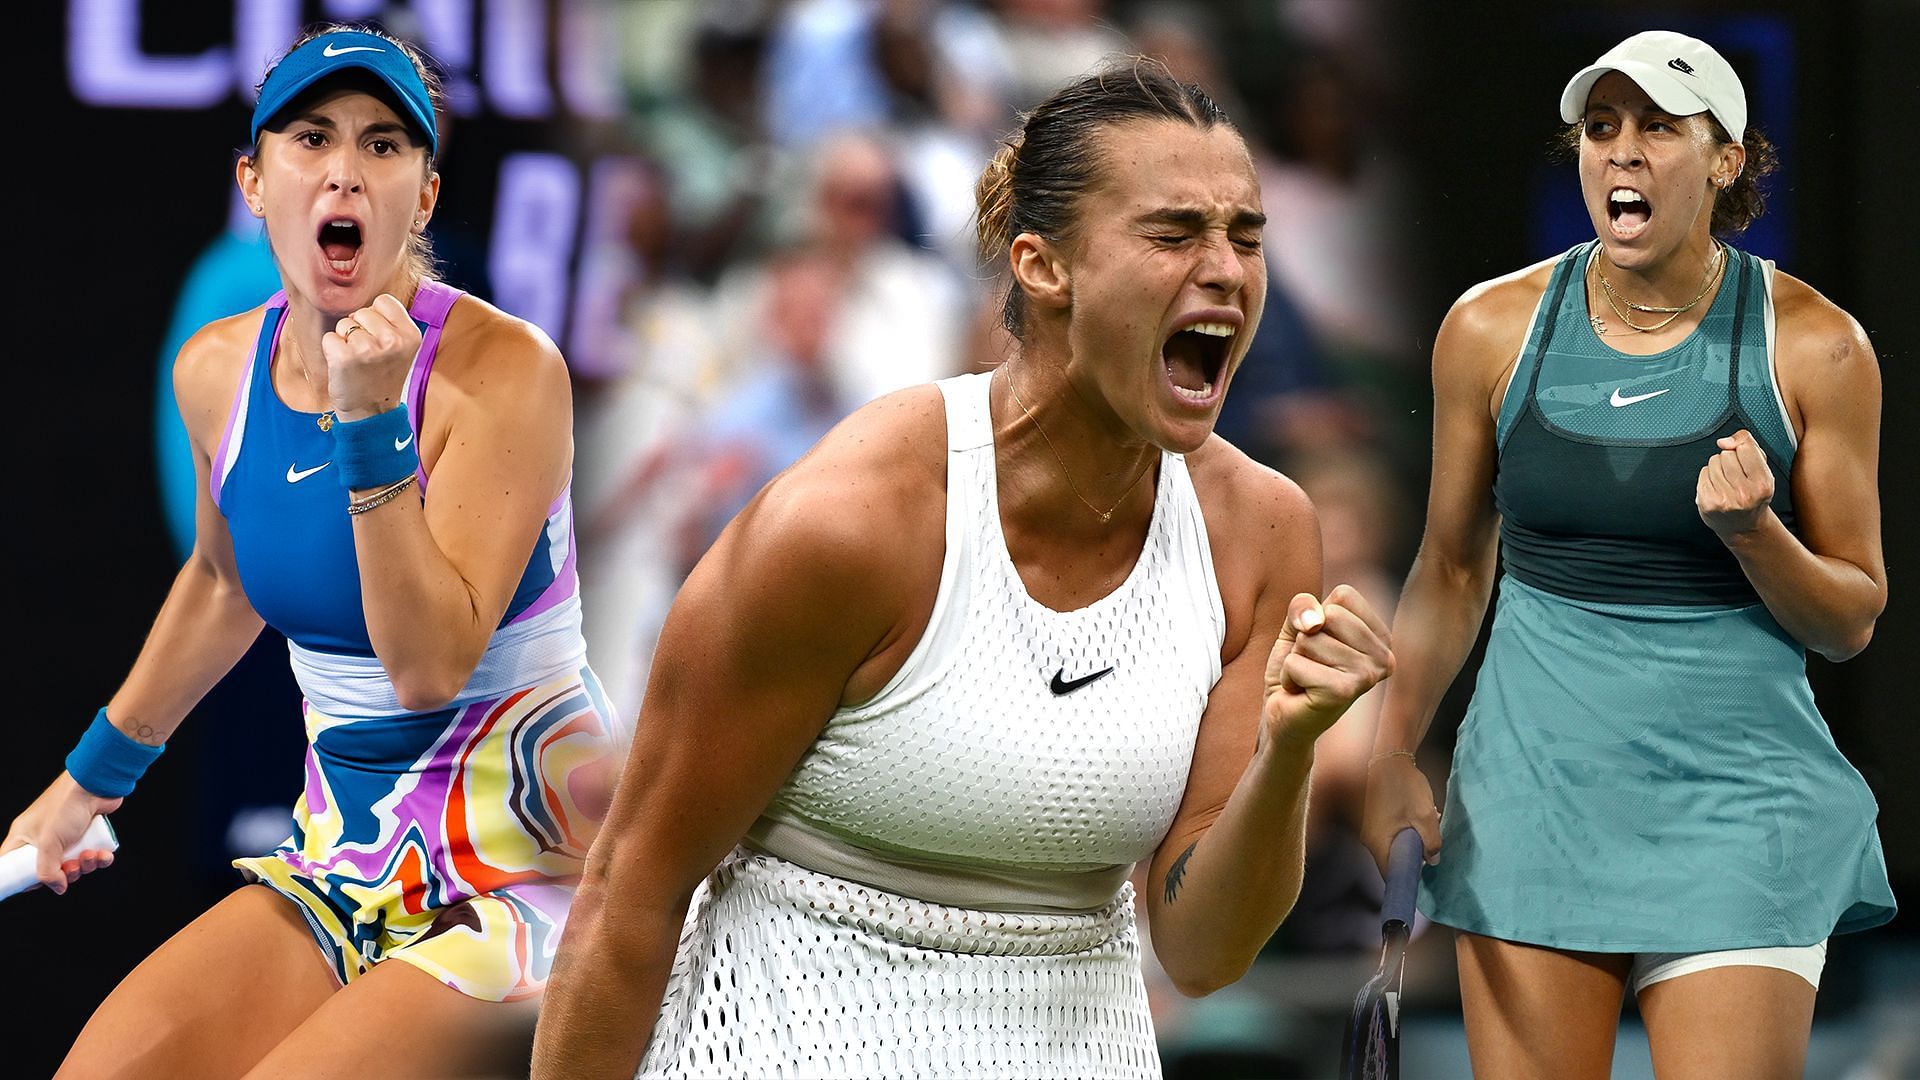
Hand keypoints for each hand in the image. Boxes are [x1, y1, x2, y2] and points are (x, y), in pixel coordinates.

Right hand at [3, 773, 121, 894]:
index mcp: (24, 837)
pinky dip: (99, 859)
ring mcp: (67, 835)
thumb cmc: (65, 807)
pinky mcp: (88, 832)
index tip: (36, 885)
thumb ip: (48, 871)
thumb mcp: (48, 843)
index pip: (14, 864)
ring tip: (89, 856)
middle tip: (72, 868)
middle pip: (50, 869)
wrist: (95, 784)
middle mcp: (44, 837)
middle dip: (65, 874)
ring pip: (74, 864)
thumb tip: (59, 888)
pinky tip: (103, 854)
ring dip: (85, 866)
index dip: (23, 878)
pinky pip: (93, 855)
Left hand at [322, 293, 420, 420]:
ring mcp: (368, 349)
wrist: (372, 414)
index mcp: (410, 335)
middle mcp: (392, 341)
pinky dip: (331, 351)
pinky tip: (344, 367)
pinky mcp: (344, 358)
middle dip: (359, 329)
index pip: (384, 301)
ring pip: (345, 324)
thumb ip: (391, 323)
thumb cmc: (382, 377)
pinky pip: (329, 338)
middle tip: (367, 355)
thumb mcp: (401, 349)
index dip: (376, 317)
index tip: (379, 338)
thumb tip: (366, 294)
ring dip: (345, 341)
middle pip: (362, 311)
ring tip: (356, 362)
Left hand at [1261, 583, 1393, 749]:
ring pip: (1309, 638)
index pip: (1344, 595)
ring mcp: (1367, 676)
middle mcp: (1384, 657)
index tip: (1322, 645)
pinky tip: (1301, 693)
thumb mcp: (1298, 626)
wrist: (1285, 717)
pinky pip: (1295, 662)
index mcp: (1381, 638)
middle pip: (1328, 614)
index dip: (1318, 615)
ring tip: (1307, 680)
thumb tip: (1314, 622)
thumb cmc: (1297, 669)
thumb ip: (1303, 606)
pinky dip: (1288, 676)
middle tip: (1312, 666)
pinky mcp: (1342, 693)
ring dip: (1296, 659)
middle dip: (1305, 638)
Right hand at [1362, 753, 1440, 874]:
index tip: (1420, 877)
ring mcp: (1367, 827)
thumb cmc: (1404, 786)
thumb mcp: (1424, 815)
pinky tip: (1416, 816)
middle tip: (1428, 845)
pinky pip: (1387, 833)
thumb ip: (1431, 842)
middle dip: (1411, 855)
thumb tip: (1433, 860)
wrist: (1388, 757)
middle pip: (1390, 859)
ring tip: (1426, 824)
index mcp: (1377, 842)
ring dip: (1408, 840)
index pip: (1389, 873)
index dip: (1405, 878)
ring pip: (1390, 844)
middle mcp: (1368, 838)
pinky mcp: (1370, 818)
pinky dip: (1402, 830)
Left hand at [1696, 428, 1774, 539]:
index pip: (1745, 447)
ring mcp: (1724, 500)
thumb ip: (1750, 446)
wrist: (1743, 526)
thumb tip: (1724, 441)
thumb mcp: (1763, 470)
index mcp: (1763, 484)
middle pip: (1727, 454)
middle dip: (1730, 459)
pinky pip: (1703, 473)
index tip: (1744, 454)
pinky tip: (1717, 488)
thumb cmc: (1754, 493)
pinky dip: (1708, 476)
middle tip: (1736, 475)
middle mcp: (1744, 494)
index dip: (1742, 447)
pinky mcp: (1707, 503)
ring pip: (1713, 462)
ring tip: (1727, 482)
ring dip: (1718, 468)